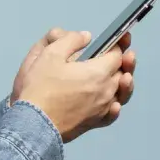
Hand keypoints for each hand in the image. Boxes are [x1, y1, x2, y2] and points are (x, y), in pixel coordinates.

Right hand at [12, 29, 136, 142]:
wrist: (34, 122)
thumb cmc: (41, 88)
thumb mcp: (50, 54)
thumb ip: (71, 40)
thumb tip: (86, 37)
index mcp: (98, 72)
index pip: (117, 55)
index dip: (118, 44)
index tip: (120, 38)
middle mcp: (106, 91)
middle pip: (121, 73)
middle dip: (123, 62)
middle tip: (125, 54)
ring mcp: (102, 109)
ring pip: (120, 93)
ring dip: (124, 83)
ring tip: (125, 77)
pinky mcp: (94, 123)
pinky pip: (111, 114)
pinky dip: (115, 107)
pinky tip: (114, 104)